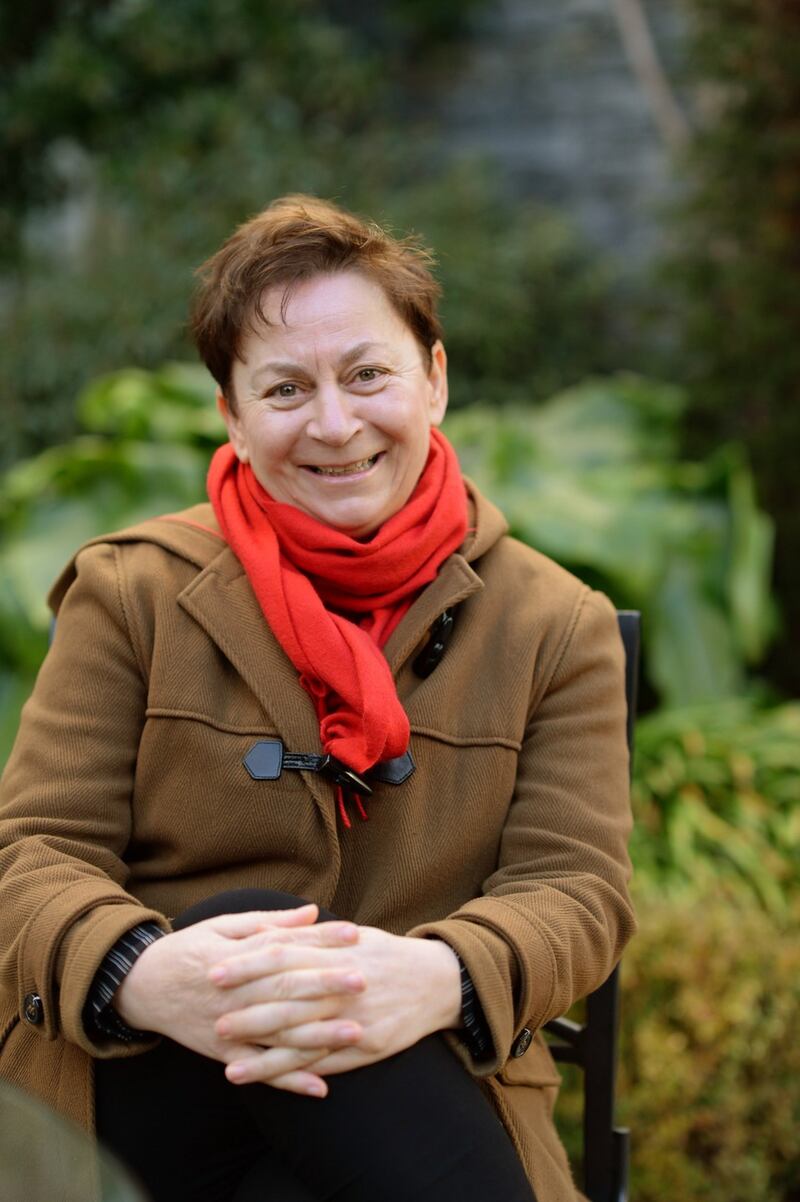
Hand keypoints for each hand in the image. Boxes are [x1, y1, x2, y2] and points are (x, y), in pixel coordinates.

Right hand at [113, 906, 361, 1094]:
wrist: (140, 987)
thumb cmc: (188, 949)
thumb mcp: (223, 926)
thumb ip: (269, 922)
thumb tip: (311, 912)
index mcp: (235, 954)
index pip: (285, 945)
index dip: (320, 940)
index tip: (355, 934)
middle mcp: (235, 992)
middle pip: (285, 988)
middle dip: (326, 985)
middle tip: (363, 980)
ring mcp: (230, 1026)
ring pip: (278, 1033)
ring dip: (318, 1035)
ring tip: (355, 1033)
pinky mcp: (225, 1053)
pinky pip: (260, 1070)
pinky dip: (289, 1079)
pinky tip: (320, 1087)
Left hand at [212, 927, 461, 1089]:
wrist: (437, 980)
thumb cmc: (386, 954)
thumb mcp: (351, 935)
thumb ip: (310, 935)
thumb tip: (268, 928)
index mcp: (336, 954)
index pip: (283, 958)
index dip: (247, 966)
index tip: (215, 972)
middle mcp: (343, 987)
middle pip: (288, 1001)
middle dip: (249, 1013)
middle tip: (214, 1021)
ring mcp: (354, 1020)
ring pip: (303, 1040)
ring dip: (264, 1055)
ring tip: (228, 1066)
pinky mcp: (366, 1048)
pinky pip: (324, 1063)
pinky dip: (295, 1073)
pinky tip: (271, 1081)